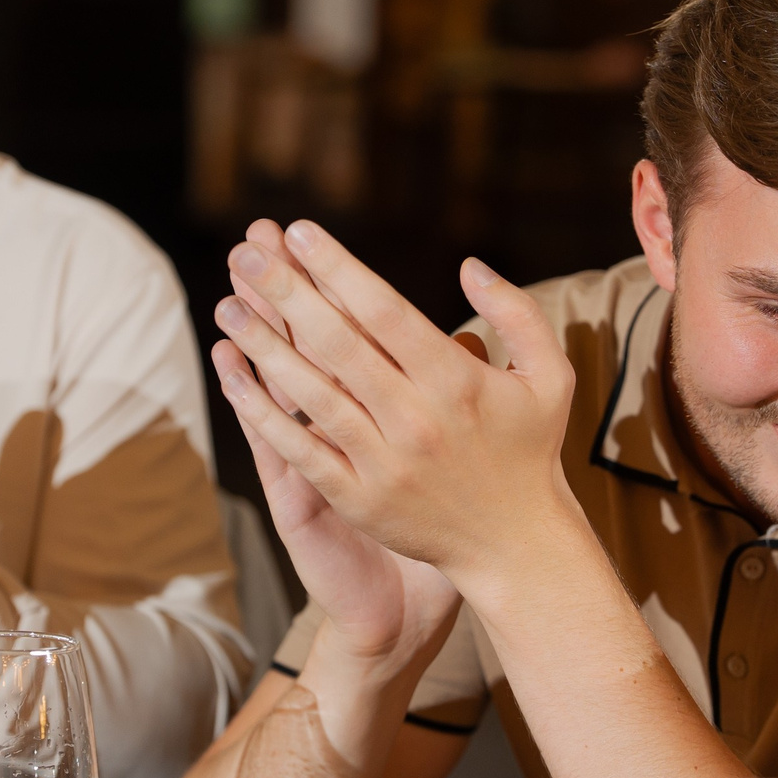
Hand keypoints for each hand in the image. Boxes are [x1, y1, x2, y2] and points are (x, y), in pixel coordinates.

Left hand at [209, 220, 578, 595]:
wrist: (515, 545)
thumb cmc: (528, 451)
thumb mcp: (550, 377)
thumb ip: (517, 314)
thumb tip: (469, 265)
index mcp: (457, 381)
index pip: (385, 311)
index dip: (339, 269)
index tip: (301, 232)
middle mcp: (416, 418)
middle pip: (338, 343)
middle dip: (286, 292)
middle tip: (246, 250)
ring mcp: (383, 461)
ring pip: (311, 392)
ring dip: (263, 345)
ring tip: (227, 304)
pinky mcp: (359, 499)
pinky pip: (301, 449)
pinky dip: (263, 414)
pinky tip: (233, 379)